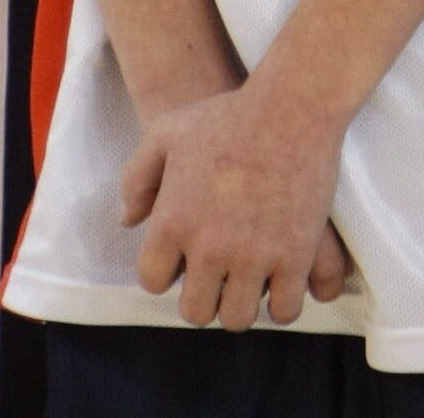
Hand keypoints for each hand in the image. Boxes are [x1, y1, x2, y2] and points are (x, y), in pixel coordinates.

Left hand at [121, 71, 351, 328]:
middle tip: (218, 276)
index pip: (153, 281)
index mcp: (172, 222)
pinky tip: (281, 280)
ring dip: (240, 302)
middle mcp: (208, 247)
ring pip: (237, 318)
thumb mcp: (168, 132)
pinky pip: (284, 311)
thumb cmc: (228, 116)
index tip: (185, 258)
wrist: (292, 105)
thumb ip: (137, 177)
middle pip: (195, 310)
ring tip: (248, 281)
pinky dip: (282, 303)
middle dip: (204, 296)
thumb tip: (129, 221)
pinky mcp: (295, 258)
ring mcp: (252, 256)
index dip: (168, 271)